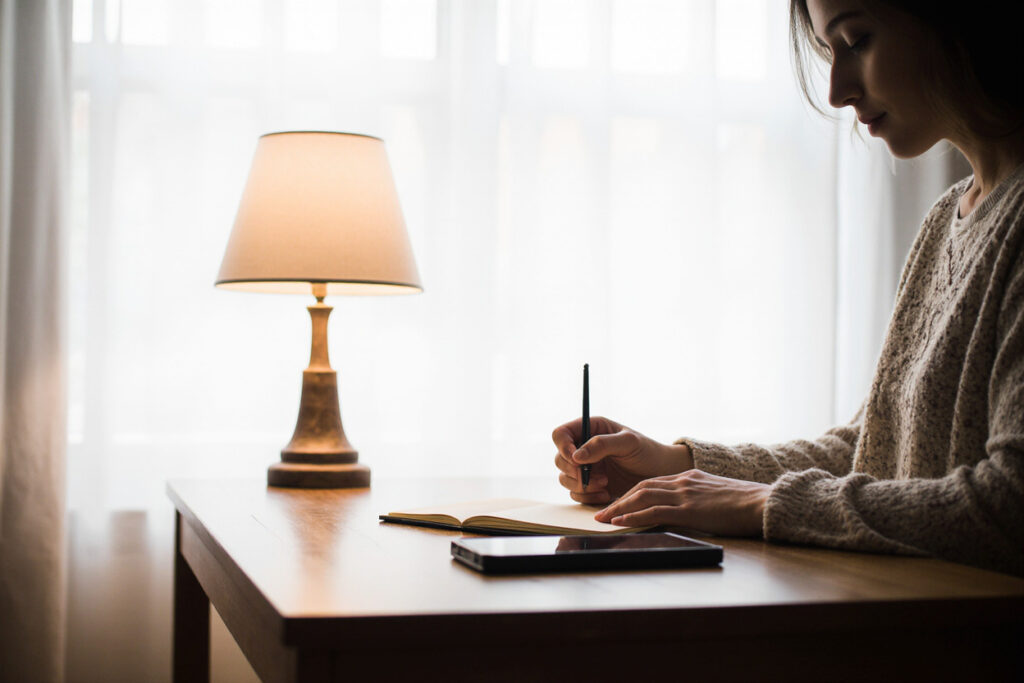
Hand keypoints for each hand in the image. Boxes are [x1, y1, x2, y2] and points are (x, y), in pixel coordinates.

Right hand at [552, 416, 693, 504]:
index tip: (576, 459)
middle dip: (575, 471)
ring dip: (581, 485)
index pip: (561, 434)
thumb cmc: (647, 452)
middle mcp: (583, 448)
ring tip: (604, 485)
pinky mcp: (589, 486)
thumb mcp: (628, 442)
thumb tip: (576, 455)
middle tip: (596, 478)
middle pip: (560, 459)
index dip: (563, 446)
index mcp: (589, 429)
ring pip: (564, 478)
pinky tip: (606, 494)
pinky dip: (588, 497)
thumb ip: (602, 444)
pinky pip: (576, 494)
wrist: (659, 474)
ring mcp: (585, 468)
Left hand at [594, 470, 768, 536]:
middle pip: (641, 487)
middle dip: (618, 500)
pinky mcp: (688, 509)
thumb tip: (686, 511)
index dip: (631, 493)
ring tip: (602, 519)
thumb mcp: (716, 494)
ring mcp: (684, 494)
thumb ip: (698, 498)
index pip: (651, 482)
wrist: (762, 502)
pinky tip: (619, 522)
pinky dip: (633, 516)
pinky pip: (654, 511)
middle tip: (599, 513)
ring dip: (618, 508)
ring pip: (642, 496)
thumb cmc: (745, 503)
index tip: (616, 503)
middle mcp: (682, 482)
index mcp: (688, 477)